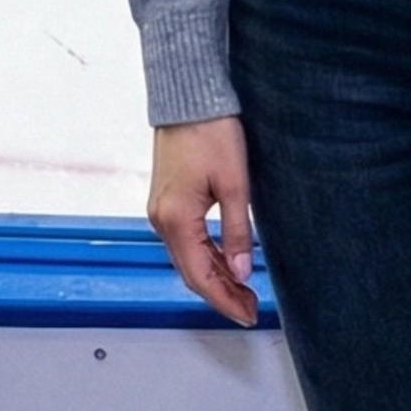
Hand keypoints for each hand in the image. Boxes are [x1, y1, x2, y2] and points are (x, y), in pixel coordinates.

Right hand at [147, 115, 258, 326]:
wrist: (188, 96)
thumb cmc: (211, 130)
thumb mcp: (235, 182)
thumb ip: (237, 231)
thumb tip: (241, 272)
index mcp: (176, 219)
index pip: (200, 276)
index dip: (224, 299)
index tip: (246, 314)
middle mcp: (161, 219)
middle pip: (191, 272)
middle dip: (220, 293)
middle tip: (249, 307)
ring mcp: (160, 210)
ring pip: (187, 257)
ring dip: (213, 275)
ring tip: (243, 289)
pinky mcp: (166, 199)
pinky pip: (185, 240)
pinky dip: (205, 255)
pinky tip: (224, 259)